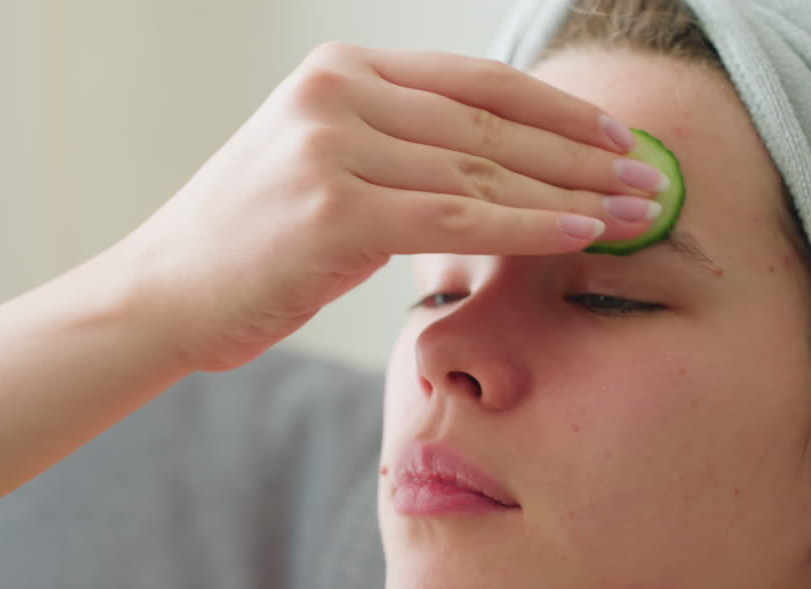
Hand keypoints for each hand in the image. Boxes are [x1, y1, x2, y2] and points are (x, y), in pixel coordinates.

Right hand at [119, 42, 659, 371]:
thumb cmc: (250, 246)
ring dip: (571, 191)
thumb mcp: (325, 173)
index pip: (473, 83)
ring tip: (635, 211)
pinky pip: (455, 215)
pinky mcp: (333, 208)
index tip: (615, 134)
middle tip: (648, 176)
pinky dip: (527, 224)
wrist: (162, 293)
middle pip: (489, 123)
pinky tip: (581, 232)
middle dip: (581, 154)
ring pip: (482, 168)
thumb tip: (497, 170)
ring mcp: (332, 146)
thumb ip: (400, 154)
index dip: (555, 109)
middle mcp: (337, 94)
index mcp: (340, 73)